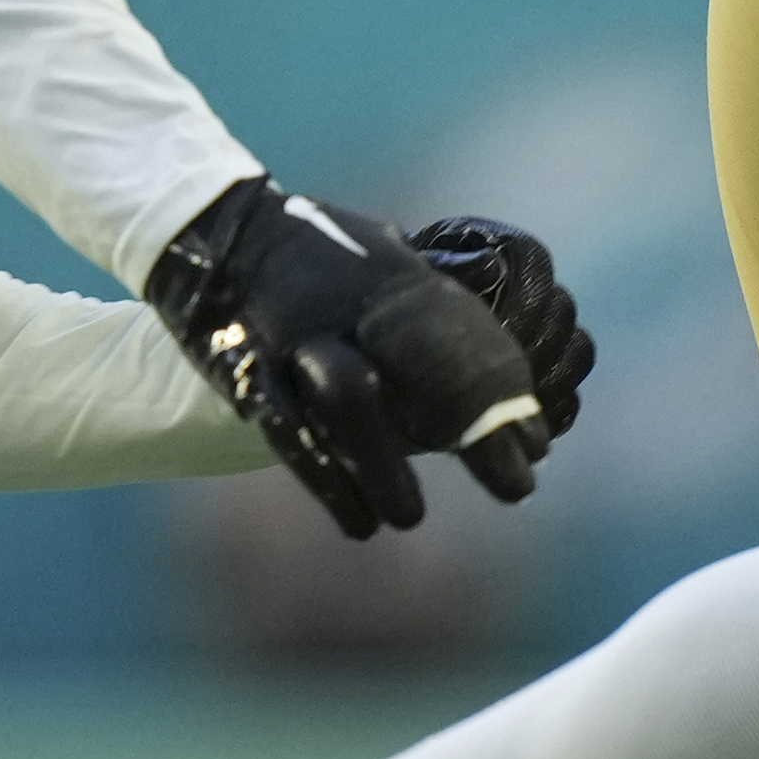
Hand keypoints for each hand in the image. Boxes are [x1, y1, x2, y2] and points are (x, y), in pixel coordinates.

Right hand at [145, 175, 561, 537]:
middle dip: (471, 427)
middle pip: (418, 364)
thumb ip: (444, 307)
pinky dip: (326, 480)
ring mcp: (296, 335)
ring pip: (347, 400)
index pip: (464, 336)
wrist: (219, 235)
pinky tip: (358, 523)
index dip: (505, 394)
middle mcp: (350, 306)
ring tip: (409, 518)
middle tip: (515, 491)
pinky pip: (287, 428)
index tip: (539, 449)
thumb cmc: (324, 261)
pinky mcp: (248, 367)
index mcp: (396, 280)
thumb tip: (534, 351)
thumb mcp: (391, 264)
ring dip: (382, 465)